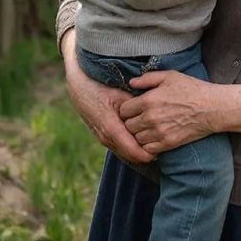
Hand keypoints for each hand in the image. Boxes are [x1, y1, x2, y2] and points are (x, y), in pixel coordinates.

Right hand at [61, 31, 155, 164]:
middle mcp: (106, 137)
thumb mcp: (119, 93)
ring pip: (124, 152)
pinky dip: (130, 148)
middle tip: (163, 150)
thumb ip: (134, 105)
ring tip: (155, 148)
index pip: (132, 150)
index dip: (147, 154)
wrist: (78, 86)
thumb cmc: (99, 86)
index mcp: (111, 128)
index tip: (161, 152)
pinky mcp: (102, 135)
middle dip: (145, 154)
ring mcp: (103, 137)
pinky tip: (142, 143)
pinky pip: (119, 146)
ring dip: (138, 153)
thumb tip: (151, 112)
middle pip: (129, 155)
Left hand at [121, 70, 220, 155]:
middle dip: (132, 121)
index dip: (128, 108)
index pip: (124, 110)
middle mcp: (150, 118)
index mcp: (149, 100)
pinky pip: (147, 149)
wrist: (212, 108)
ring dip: (140, 133)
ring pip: (136, 138)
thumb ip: (148, 78)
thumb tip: (132, 83)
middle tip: (141, 117)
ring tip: (149, 127)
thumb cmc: (192, 89)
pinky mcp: (167, 143)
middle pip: (128, 126)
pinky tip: (156, 136)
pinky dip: (148, 144)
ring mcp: (159, 132)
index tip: (135, 107)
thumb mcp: (170, 76)